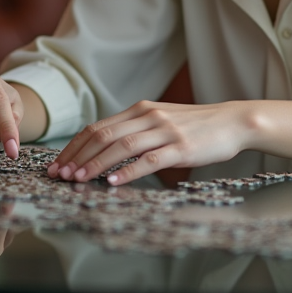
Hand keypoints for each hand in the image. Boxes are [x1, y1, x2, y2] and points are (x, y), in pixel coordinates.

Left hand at [47, 100, 252, 185]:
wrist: (233, 122)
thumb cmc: (196, 126)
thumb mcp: (161, 120)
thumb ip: (136, 130)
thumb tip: (104, 149)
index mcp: (140, 110)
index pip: (98, 127)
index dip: (75, 146)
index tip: (59, 163)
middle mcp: (149, 117)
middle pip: (104, 135)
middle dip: (78, 156)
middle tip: (60, 175)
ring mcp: (165, 131)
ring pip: (122, 146)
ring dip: (96, 164)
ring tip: (79, 179)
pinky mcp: (181, 147)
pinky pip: (150, 159)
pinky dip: (129, 171)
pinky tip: (114, 182)